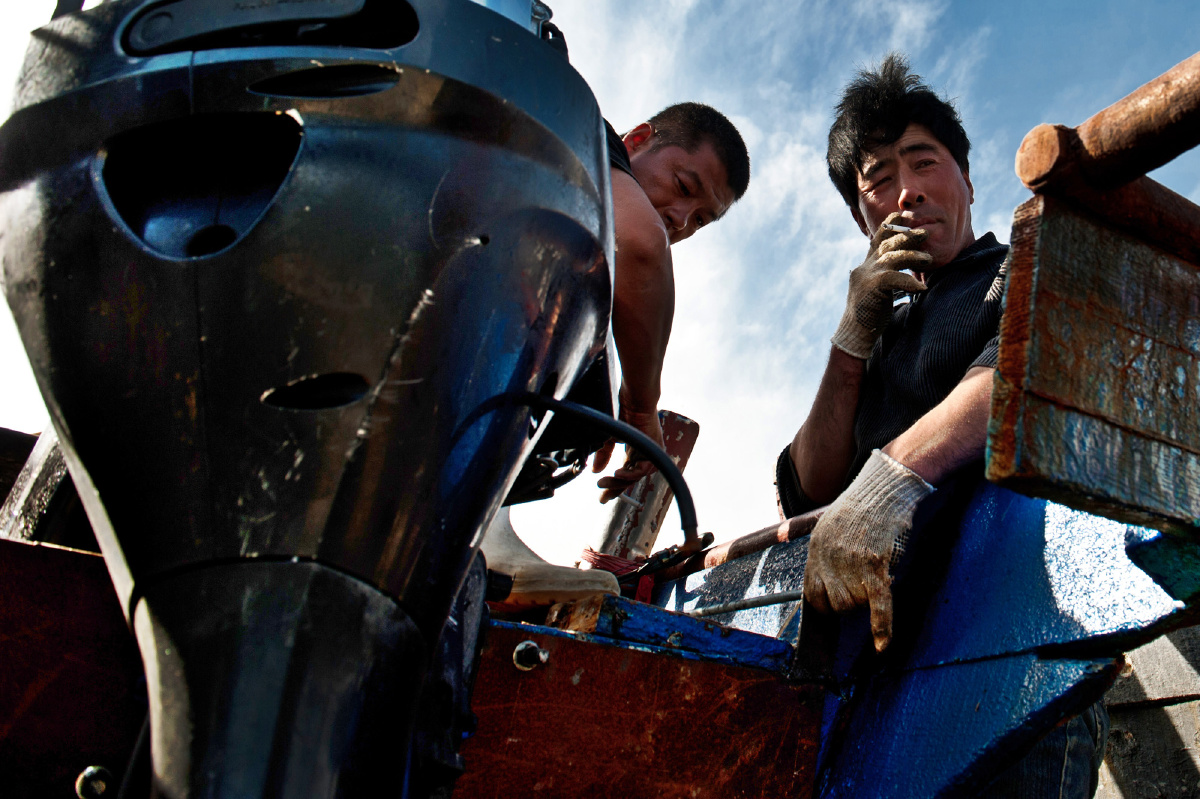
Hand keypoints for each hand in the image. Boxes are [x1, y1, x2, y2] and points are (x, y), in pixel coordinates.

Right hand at [593, 406, 663, 502]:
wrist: (632, 399)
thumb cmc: (623, 413)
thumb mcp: (608, 438)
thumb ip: (603, 455)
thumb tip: (595, 471)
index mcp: (634, 452)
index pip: (625, 475)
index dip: (613, 486)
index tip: (601, 497)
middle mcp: (643, 455)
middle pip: (631, 479)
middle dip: (616, 489)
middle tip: (603, 497)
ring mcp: (651, 453)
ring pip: (637, 476)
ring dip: (620, 482)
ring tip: (605, 483)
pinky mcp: (656, 449)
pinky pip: (644, 469)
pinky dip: (631, 473)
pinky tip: (617, 473)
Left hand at [802, 449, 933, 651]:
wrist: (886, 486)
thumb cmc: (864, 505)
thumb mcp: (831, 524)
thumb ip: (827, 552)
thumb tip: (828, 576)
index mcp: (816, 549)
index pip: (812, 595)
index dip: (828, 604)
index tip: (839, 605)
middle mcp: (828, 557)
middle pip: (835, 604)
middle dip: (851, 603)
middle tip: (866, 585)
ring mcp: (850, 561)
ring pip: (855, 605)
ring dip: (868, 601)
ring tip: (877, 576)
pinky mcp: (875, 563)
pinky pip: (877, 604)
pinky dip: (882, 627)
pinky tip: (882, 645)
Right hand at [831, 212, 932, 358]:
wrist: (853, 334)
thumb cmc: (868, 315)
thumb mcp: (876, 290)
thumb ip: (886, 277)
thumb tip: (905, 272)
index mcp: (865, 266)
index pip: (877, 239)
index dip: (890, 225)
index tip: (903, 214)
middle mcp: (864, 267)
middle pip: (887, 243)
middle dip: (907, 235)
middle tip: (925, 232)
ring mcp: (866, 276)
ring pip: (891, 257)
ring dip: (912, 255)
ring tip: (929, 258)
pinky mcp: (871, 288)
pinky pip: (894, 278)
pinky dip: (910, 282)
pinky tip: (922, 287)